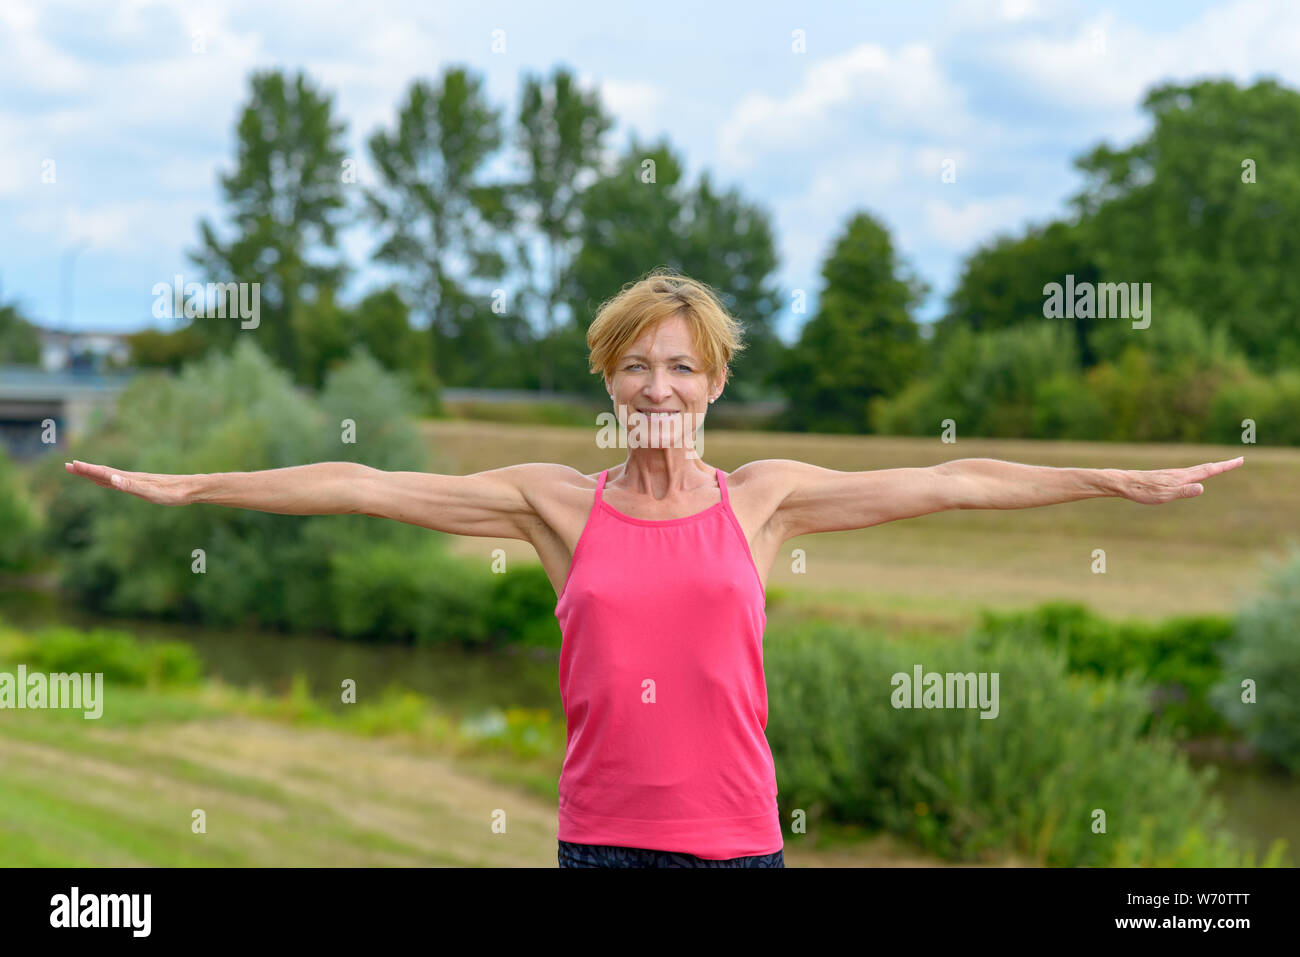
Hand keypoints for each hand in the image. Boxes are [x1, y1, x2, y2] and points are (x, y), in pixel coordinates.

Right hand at [65, 459, 191, 505]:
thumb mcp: (151, 492)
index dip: (87, 470)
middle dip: (86, 470)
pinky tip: (110, 480)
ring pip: (111, 476)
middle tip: (68, 466)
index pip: (104, 473)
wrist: (191, 489)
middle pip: (104, 472)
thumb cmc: (173, 493)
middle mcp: (132, 477)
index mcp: (130, 479)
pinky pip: (122, 481)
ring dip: (95, 473)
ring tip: (81, 470)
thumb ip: (131, 485)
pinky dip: (110, 480)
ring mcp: (138, 480)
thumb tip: (112, 478)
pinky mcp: (144, 485)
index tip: (71, 465)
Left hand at [1114, 456, 1242, 503]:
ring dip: (1211, 467)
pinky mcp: (1166, 477)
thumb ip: (1184, 491)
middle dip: (1223, 465)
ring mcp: (1173, 474)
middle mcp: (1180, 473)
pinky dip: (1198, 471)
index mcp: (1183, 477)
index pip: (1209, 470)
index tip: (1240, 459)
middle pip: (1206, 467)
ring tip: (1221, 466)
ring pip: (1197, 469)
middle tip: (1238, 460)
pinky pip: (1188, 473)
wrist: (1126, 483)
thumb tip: (1202, 488)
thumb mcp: (1165, 495)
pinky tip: (1194, 475)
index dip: (1225, 466)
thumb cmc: (1144, 491)